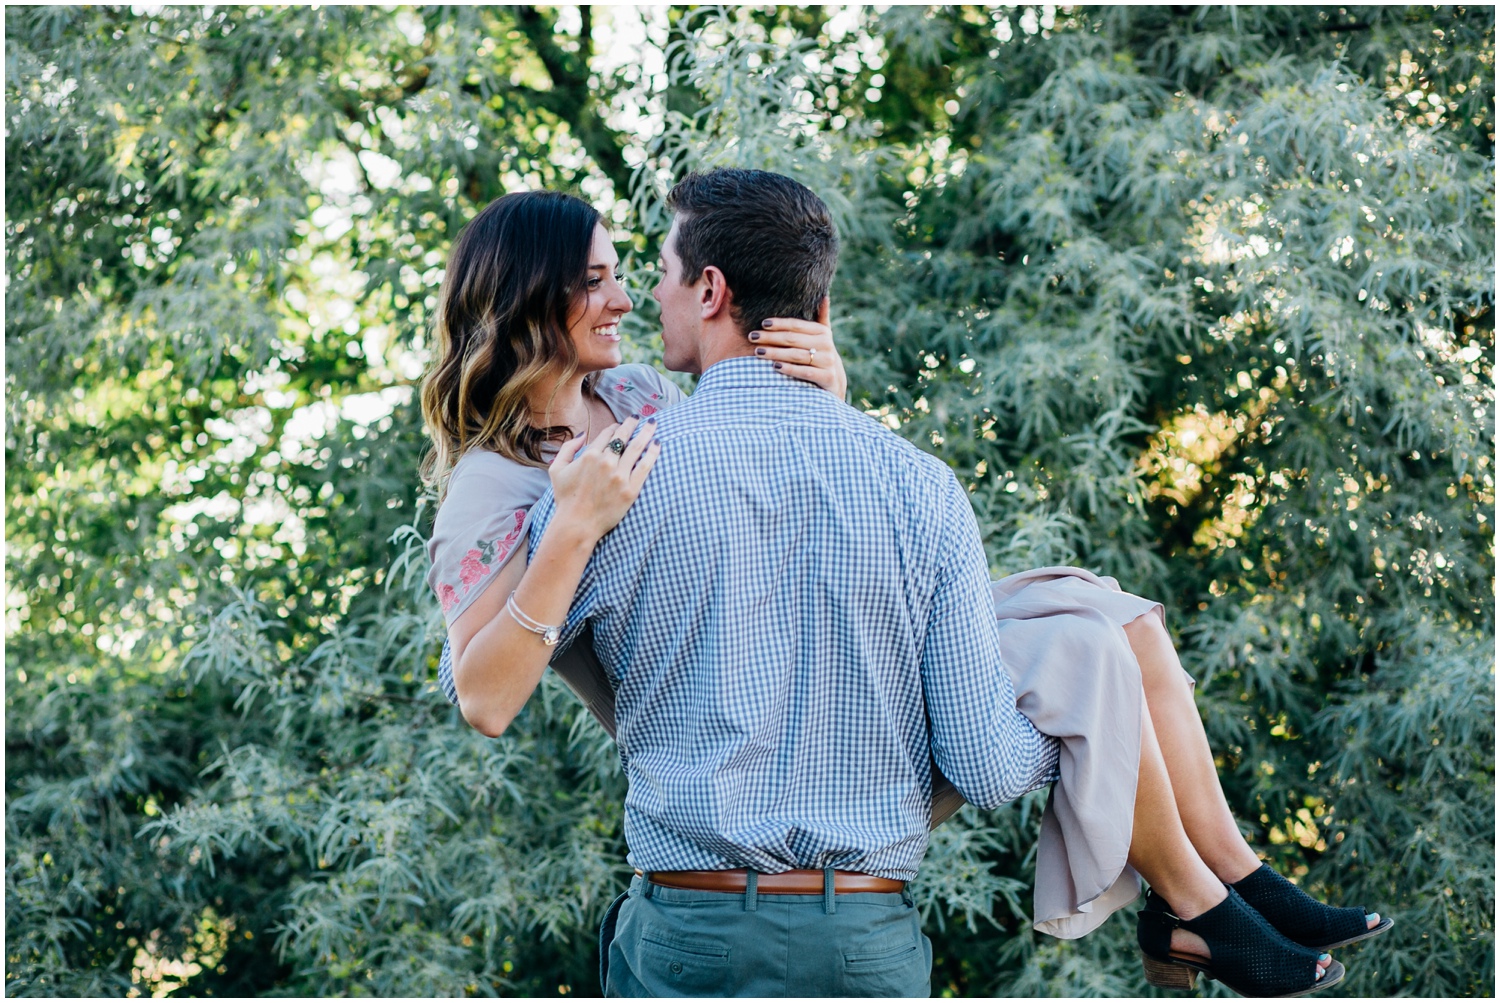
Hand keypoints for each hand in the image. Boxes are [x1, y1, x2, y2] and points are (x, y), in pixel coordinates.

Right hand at [548, 416, 661, 542]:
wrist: (577, 524)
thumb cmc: (565, 498)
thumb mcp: (557, 469)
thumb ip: (568, 448)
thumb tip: (584, 434)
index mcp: (590, 455)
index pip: (607, 434)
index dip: (615, 427)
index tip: (620, 426)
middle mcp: (606, 462)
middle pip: (623, 436)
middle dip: (632, 423)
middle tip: (638, 418)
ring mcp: (620, 476)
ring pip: (637, 447)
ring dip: (646, 432)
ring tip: (653, 424)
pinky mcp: (631, 490)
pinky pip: (645, 466)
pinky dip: (653, 453)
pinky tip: (657, 444)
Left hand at [749, 297, 846, 400]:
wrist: (835, 381)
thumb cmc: (821, 354)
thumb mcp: (822, 336)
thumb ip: (821, 317)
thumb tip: (824, 296)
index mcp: (822, 332)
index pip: (796, 325)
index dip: (779, 324)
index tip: (763, 324)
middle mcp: (826, 344)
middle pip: (793, 339)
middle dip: (771, 337)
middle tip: (752, 337)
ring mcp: (827, 361)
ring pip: (796, 355)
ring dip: (775, 353)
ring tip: (757, 352)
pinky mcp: (827, 377)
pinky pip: (805, 371)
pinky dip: (789, 369)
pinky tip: (775, 367)